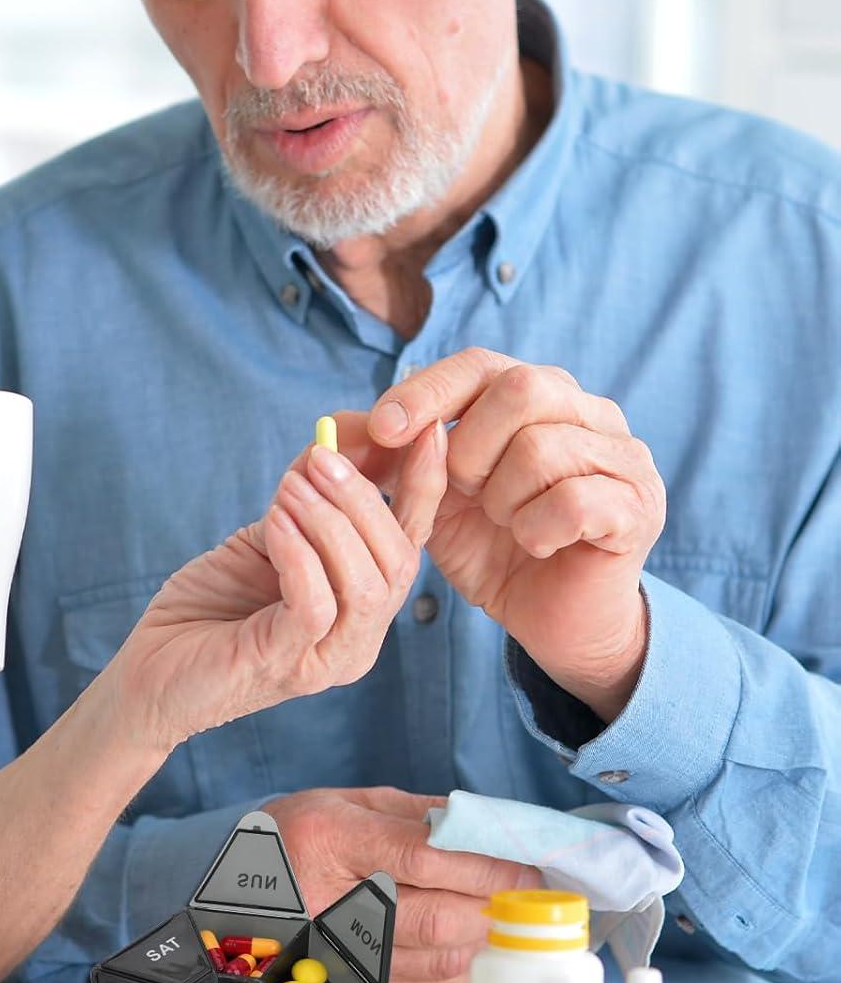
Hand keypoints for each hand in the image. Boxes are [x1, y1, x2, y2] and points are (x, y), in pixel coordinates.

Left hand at [107, 426, 447, 752]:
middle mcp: (359, 639)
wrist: (150, 672)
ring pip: (367, 584)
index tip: (423, 430)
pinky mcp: (289, 665)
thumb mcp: (265, 539)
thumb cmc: (208, 606)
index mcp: (362, 608)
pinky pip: (316, 604)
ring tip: (289, 487)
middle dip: (364, 497)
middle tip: (321, 457)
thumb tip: (333, 438)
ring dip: (330, 521)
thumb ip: (304, 500)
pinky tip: (273, 523)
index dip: (425, 486)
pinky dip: (299, 553)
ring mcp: (329, 659)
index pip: (412, 543)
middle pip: (399, 561)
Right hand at [266, 787, 540, 982]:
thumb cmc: (292, 835)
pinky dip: (460, 976)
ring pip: (436, 958)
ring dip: (485, 940)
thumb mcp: (342, 801)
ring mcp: (336, 952)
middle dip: (495, 905)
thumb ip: (414, 812)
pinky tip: (476, 954)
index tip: (527, 864)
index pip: (424, 856)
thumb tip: (484, 825)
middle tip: (528, 894)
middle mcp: (329, 900)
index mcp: (330, 838)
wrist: (234, 892)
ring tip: (507, 919)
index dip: (485, 864)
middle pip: (436, 914)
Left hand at [329, 350, 664, 721]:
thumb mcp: (433, 497)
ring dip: (503, 497)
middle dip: (470, 448)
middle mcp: (590, 411)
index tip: (383, 430)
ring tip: (506, 523)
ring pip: (542, 447)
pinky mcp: (639, 507)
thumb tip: (343, 425)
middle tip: (464, 491)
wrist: (551, 618)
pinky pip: (574, 500)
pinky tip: (533, 544)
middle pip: (520, 389)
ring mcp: (624, 455)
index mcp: (539, 394)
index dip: (426, 392)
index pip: (478, 364)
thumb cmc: (492, 547)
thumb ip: (400, 456)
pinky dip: (536, 528)